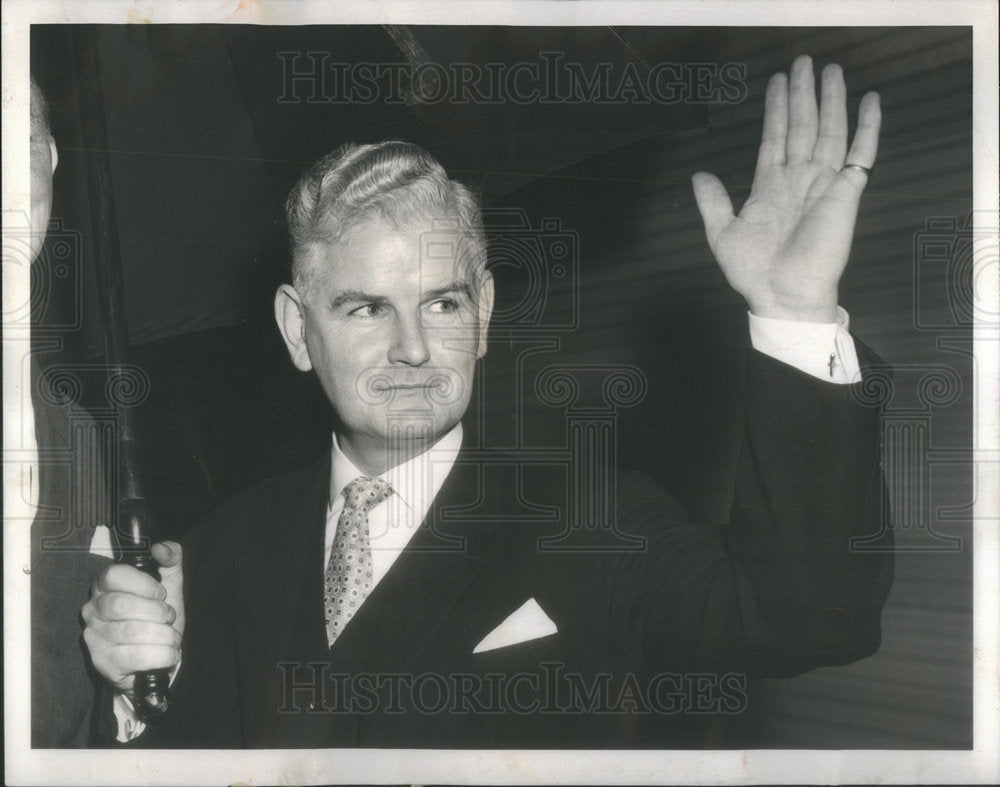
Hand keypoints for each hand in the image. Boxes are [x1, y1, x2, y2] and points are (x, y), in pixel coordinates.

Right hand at [82, 542, 184, 694]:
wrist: (158, 656)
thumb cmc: (158, 616)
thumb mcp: (169, 582)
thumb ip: (170, 558)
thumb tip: (162, 548)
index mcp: (105, 585)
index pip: (113, 575)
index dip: (143, 584)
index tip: (161, 594)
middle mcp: (93, 609)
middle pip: (121, 605)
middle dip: (156, 612)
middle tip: (168, 617)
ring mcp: (94, 637)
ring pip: (131, 632)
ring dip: (164, 634)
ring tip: (171, 636)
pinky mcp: (103, 662)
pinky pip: (135, 657)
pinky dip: (162, 654)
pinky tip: (169, 653)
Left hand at [692, 55, 880, 321]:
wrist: (782, 296)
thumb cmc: (755, 272)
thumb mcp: (722, 234)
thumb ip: (713, 202)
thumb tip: (698, 174)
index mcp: (770, 187)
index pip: (774, 137)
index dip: (776, 109)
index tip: (778, 82)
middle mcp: (798, 180)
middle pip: (802, 126)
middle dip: (802, 94)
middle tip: (803, 62)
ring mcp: (823, 184)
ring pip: (829, 131)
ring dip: (831, 100)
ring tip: (830, 70)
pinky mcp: (845, 194)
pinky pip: (860, 155)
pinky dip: (868, 128)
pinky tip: (870, 102)